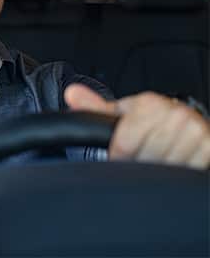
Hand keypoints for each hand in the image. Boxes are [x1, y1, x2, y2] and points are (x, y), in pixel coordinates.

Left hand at [64, 84, 209, 169]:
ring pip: (166, 167)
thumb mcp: (122, 113)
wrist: (186, 123)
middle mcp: (175, 114)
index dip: (118, 156)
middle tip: (142, 158)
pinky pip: (187, 171)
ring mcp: (195, 130)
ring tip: (158, 158)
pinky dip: (179, 172)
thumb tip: (71, 93)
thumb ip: (95, 108)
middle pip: (146, 158)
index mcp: (149, 104)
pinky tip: (175, 161)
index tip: (120, 156)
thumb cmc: (149, 120)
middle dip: (140, 163)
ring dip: (160, 170)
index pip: (124, 145)